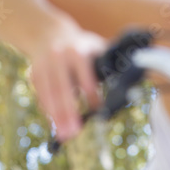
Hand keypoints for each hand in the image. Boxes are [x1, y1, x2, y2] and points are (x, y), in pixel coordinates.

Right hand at [29, 24, 106, 141]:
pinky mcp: (34, 75)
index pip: (84, 74)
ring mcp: (43, 66)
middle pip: (63, 88)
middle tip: (75, 132)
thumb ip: (109, 63)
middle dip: (68, 112)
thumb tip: (135, 77)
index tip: (98, 109)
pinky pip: (42, 97)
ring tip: (65, 136)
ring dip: (57, 117)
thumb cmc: (80, 47)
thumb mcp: (95, 48)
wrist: (48, 33)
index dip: (91, 93)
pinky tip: (56, 126)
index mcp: (77, 51)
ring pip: (50, 95)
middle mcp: (58, 57)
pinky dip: (49, 112)